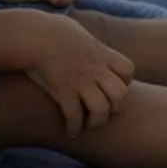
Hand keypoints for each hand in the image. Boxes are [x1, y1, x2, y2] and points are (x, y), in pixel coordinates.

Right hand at [23, 12, 132, 133]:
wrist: (38, 37)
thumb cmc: (57, 36)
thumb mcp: (83, 38)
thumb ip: (93, 50)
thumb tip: (94, 59)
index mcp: (102, 54)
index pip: (128, 71)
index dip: (124, 84)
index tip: (111, 89)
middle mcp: (96, 69)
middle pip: (119, 95)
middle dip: (114, 108)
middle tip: (102, 113)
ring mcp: (81, 81)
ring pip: (101, 109)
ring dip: (96, 122)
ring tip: (87, 124)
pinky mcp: (63, 92)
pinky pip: (75, 116)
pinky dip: (74, 128)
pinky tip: (71, 131)